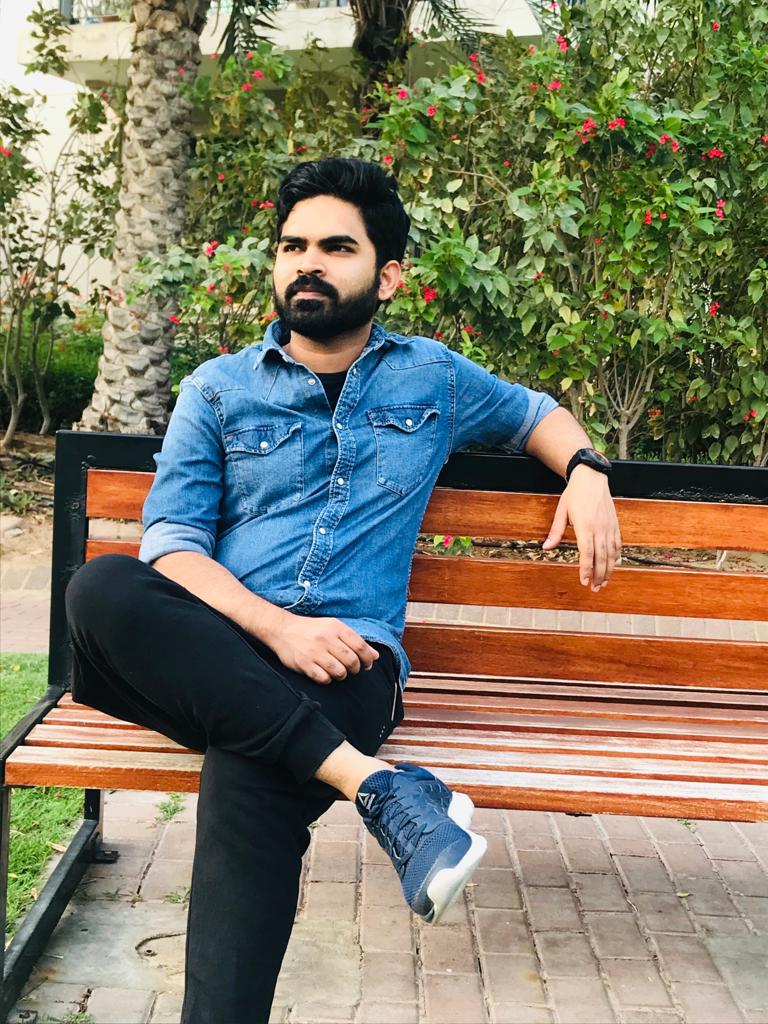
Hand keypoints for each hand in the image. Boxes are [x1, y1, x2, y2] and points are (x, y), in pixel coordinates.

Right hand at [262, 610, 379, 683]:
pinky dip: (328, 679)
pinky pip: (323, 678)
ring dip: (342, 675)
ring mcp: (314, 652)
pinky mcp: (304, 663)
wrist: (283, 629)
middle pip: (351, 661)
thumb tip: (376, 656)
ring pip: (339, 671)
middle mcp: (326, 638)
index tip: (367, 665)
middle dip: (355, 669)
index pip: (360, 646)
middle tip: (352, 670)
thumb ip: (355, 641)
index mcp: (336, 627)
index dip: (367, 659)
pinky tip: (325, 674)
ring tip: (339, 672)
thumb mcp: (334, 628)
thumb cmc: (312, 630)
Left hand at [542, 465, 621, 590]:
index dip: (586, 569)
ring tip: (603, 583)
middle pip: (601, 557)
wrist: (592, 478)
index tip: (584, 581)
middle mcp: (600, 528)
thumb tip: (546, 548)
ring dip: (608, 570)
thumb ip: (556, 532)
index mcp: (585, 526)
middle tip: (594, 588)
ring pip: (611, 554)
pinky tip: (612, 566)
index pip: (587, 553)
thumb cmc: (574, 494)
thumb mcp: (561, 512)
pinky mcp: (615, 525)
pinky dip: (616, 558)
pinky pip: (617, 545)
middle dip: (598, 575)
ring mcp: (609, 527)